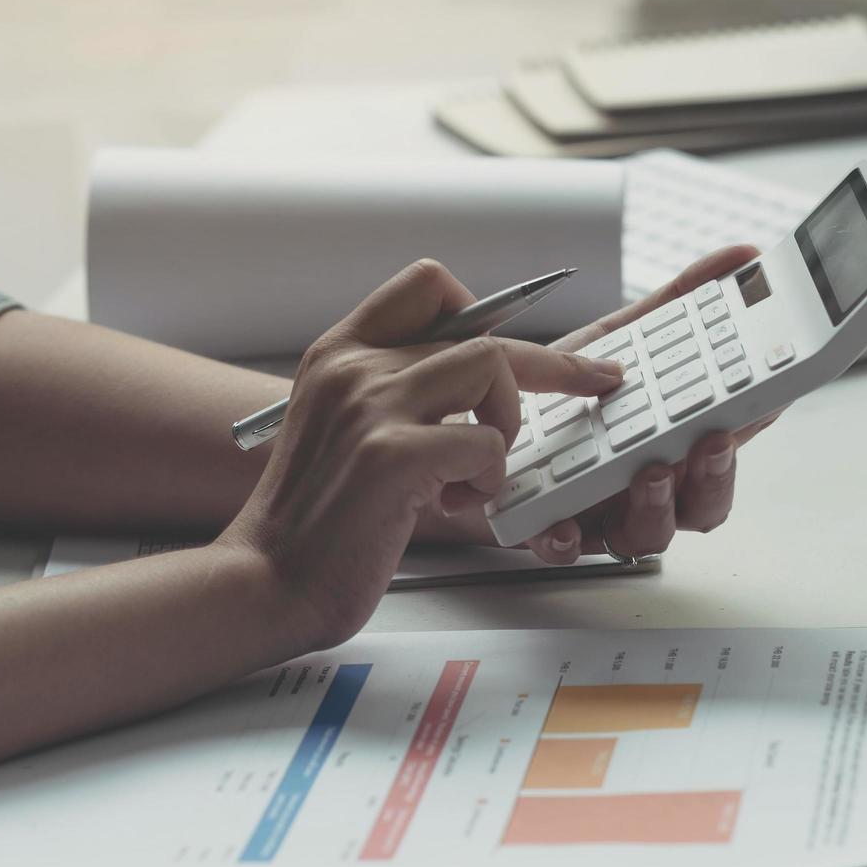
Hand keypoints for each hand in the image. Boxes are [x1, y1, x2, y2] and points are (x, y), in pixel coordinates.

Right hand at [222, 260, 624, 649]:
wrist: (267, 581)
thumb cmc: (314, 519)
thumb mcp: (339, 428)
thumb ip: (391, 394)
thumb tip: (476, 378)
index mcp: (338, 353)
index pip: (427, 284)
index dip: (485, 310)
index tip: (519, 347)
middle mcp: (353, 367)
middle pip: (482, 329)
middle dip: (554, 362)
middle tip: (599, 379)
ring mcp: (371, 406)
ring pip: (493, 368)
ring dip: (507, 426)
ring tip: (476, 474)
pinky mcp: (393, 455)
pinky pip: (488, 443)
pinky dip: (489, 479)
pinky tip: (453, 504)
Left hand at [520, 245, 782, 564]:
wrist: (472, 417)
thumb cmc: (556, 393)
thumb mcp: (614, 339)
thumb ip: (677, 303)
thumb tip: (739, 258)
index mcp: (667, 441)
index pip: (725, 443)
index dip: (753, 428)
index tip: (768, 400)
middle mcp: (642, 483)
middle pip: (702, 503)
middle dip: (715, 478)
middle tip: (712, 442)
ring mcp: (601, 511)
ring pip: (647, 533)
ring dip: (656, 506)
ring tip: (647, 472)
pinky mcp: (549, 529)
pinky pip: (565, 548)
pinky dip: (566, 538)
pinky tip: (562, 523)